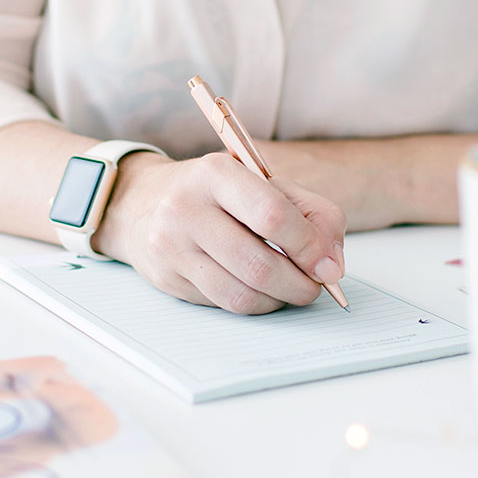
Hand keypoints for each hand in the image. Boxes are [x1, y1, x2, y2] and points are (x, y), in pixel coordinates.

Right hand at [91, 153, 346, 313]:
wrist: (144, 202)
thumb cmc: (218, 194)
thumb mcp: (265, 183)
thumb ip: (312, 213)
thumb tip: (332, 264)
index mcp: (216, 174)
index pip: (272, 215)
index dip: (309, 246)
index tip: (328, 264)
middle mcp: (186, 208)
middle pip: (259, 265)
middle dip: (299, 284)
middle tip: (315, 286)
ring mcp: (171, 247)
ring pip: (241, 295)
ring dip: (278, 300)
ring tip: (291, 290)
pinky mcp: (167, 279)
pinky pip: (222, 304)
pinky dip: (253, 304)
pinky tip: (260, 290)